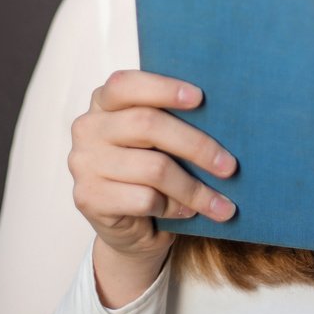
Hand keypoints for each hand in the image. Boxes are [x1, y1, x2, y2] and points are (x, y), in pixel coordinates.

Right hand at [68, 69, 237, 269]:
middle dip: (197, 146)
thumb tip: (224, 115)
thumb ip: (173, 120)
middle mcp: (88, 128)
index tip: (200, 98)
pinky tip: (187, 212)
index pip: (126, 84)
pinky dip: (175, 207)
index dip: (163, 88)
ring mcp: (84, 163)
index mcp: (104, 102)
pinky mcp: (88, 198)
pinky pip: (145, 199)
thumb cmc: (153, 173)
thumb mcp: (161, 141)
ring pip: (153, 168)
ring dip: (195, 189)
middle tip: (229, 166)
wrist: (132, 228)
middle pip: (148, 124)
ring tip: (220, 201)